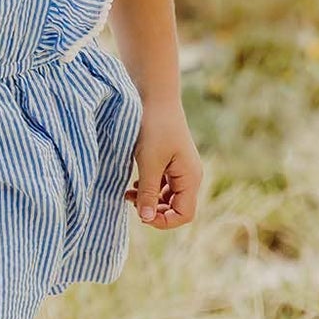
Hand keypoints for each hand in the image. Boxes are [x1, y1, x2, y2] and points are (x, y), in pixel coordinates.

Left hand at [127, 103, 203, 227]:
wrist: (155, 97)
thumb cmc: (154, 127)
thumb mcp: (148, 162)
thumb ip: (148, 192)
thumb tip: (147, 218)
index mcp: (190, 178)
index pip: (184, 214)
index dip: (164, 221)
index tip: (141, 214)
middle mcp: (189, 176)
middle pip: (176, 208)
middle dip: (155, 211)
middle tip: (131, 202)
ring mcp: (180, 169)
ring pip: (168, 198)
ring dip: (149, 200)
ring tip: (128, 193)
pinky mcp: (170, 162)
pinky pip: (162, 185)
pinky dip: (149, 188)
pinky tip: (133, 184)